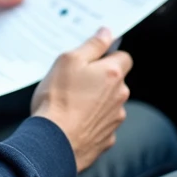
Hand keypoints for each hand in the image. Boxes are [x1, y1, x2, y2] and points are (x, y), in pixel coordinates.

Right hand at [30, 28, 131, 172]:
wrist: (53, 144)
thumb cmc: (58, 99)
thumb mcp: (68, 60)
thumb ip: (92, 45)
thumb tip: (107, 32)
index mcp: (112, 74)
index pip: (124, 57)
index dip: (108, 56)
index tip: (92, 59)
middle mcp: (119, 96)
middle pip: (116, 82)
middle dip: (99, 80)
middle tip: (74, 82)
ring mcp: (114, 120)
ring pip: (109, 104)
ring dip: (95, 102)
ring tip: (70, 104)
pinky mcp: (106, 140)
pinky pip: (101, 125)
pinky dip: (91, 123)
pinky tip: (73, 122)